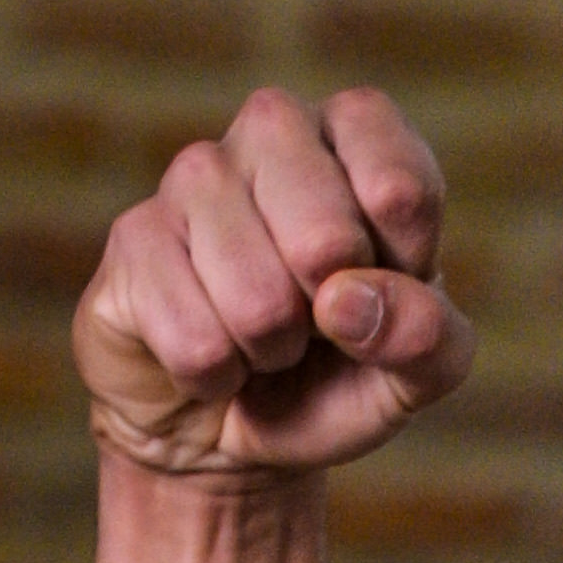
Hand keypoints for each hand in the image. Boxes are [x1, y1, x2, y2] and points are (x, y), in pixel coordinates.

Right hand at [73, 86, 475, 478]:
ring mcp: (194, 176)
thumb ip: (428, 338)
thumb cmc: (334, 375)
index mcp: (355, 140)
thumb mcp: (413, 372)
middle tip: (315, 323)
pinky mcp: (134, 236)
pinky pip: (197, 340)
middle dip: (331, 320)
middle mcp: (273, 133)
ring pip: (258, 300)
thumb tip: (350, 302)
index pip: (401, 182)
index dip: (403, 265)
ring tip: (261, 341)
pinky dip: (216, 377)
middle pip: (327, 241)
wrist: (231, 429)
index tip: (387, 284)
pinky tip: (208, 357)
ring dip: (271, 352)